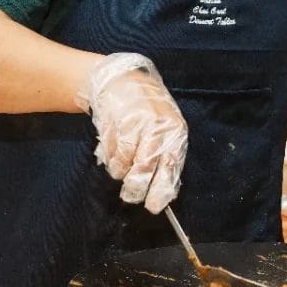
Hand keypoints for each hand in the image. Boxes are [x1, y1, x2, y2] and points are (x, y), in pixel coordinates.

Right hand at [75, 53, 186, 212]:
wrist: (121, 80)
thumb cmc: (147, 110)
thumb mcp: (164, 129)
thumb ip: (165, 156)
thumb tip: (164, 192)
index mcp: (175, 130)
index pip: (171, 165)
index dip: (161, 189)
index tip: (153, 206)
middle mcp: (158, 126)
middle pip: (145, 167)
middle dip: (137, 187)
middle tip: (131, 196)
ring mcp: (136, 123)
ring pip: (126, 163)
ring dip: (120, 171)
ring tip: (120, 166)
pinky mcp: (116, 122)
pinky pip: (113, 153)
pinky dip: (111, 160)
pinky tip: (113, 153)